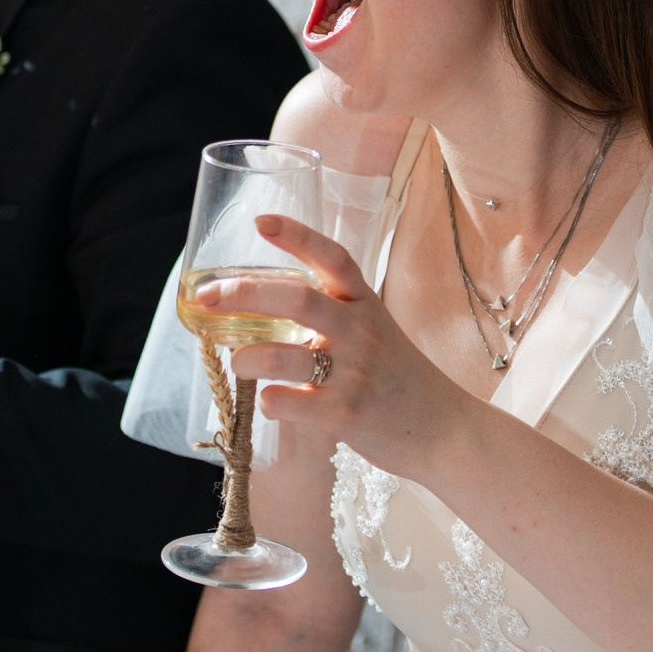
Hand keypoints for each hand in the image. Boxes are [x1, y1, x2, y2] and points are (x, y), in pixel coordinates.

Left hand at [196, 214, 471, 479]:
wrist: (443, 430)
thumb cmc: (398, 377)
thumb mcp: (375, 330)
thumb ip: (333, 313)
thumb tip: (266, 303)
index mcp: (365, 303)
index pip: (332, 258)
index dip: (296, 236)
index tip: (260, 221)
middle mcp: (360, 332)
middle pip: (297, 300)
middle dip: (245, 293)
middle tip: (209, 295)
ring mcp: (354, 374)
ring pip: (282, 357)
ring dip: (246, 358)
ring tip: (238, 361)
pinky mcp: (346, 415)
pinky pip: (287, 403)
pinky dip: (268, 401)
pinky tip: (272, 401)